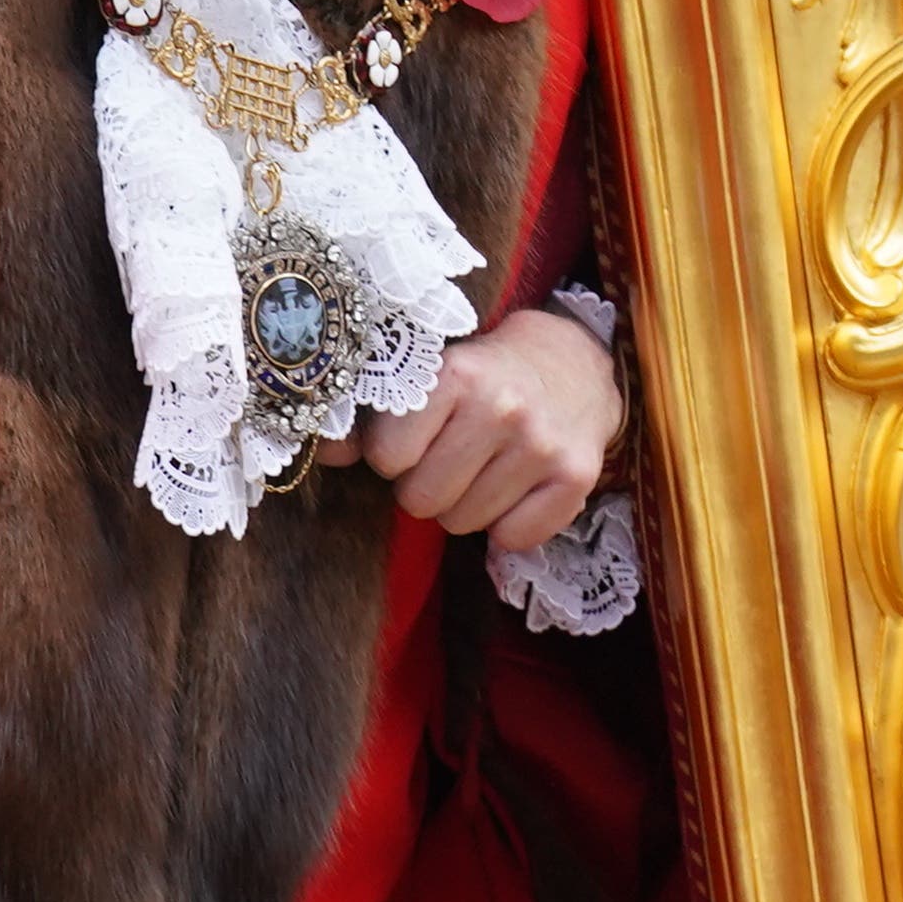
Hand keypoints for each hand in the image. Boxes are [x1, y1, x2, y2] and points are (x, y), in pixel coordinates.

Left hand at [337, 304, 621, 551]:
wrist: (575, 362)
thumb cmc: (484, 373)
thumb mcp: (427, 375)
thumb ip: (370, 414)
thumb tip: (326, 455)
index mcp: (457, 375)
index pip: (389, 456)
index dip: (392, 455)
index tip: (412, 439)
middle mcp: (503, 409)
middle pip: (422, 500)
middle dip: (424, 486)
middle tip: (446, 459)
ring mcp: (543, 447)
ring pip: (463, 523)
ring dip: (464, 505)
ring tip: (482, 468)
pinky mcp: (576, 479)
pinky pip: (513, 539)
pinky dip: (507, 525)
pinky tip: (515, 486)